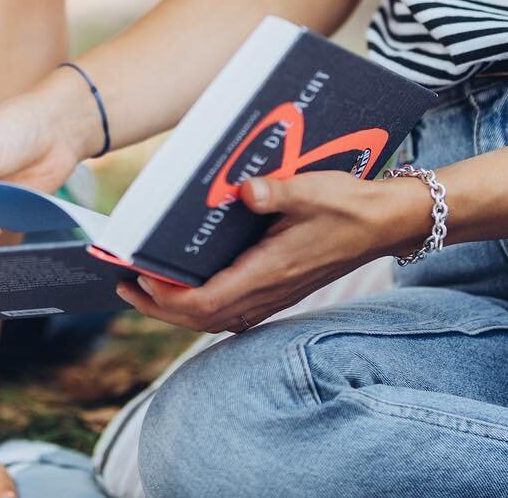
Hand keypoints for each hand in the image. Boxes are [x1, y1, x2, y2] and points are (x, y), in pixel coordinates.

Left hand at [116, 171, 424, 333]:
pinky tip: (188, 287)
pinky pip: (232, 309)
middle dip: (160, 307)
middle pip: (204, 318)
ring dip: (177, 309)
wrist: (384, 222)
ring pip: (216, 317)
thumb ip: (277, 192)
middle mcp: (270, 291)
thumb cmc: (347, 204)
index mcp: (271, 271)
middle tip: (123, 285)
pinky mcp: (279, 288)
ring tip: (144, 287)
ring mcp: (276, 294)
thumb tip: (245, 189)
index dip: (168, 298)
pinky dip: (202, 305)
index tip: (138, 278)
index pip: (208, 302)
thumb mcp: (311, 189)